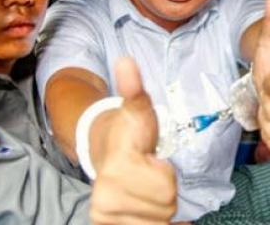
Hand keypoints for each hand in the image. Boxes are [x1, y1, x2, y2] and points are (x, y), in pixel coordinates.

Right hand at [90, 58, 176, 224]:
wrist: (103, 151)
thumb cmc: (129, 131)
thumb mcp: (137, 108)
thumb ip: (134, 87)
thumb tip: (126, 61)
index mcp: (116, 171)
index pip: (167, 188)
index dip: (164, 173)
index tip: (151, 160)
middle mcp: (105, 201)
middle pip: (165, 208)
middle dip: (162, 190)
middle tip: (147, 174)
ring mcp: (106, 218)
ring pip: (160, 222)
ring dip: (157, 206)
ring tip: (143, 186)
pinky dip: (154, 222)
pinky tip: (145, 205)